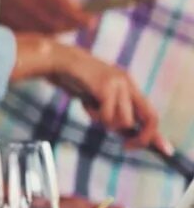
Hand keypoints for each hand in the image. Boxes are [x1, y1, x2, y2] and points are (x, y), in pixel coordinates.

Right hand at [0, 0, 87, 34]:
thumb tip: (75, 6)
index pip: (62, 5)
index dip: (79, 17)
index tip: (92, 22)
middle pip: (52, 22)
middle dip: (70, 26)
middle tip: (81, 24)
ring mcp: (8, 8)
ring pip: (39, 30)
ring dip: (57, 30)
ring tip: (66, 24)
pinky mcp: (0, 17)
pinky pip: (26, 32)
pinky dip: (40, 32)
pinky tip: (47, 26)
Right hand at [51, 46, 167, 153]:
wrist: (57, 60)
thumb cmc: (74, 80)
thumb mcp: (97, 96)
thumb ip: (113, 110)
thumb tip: (126, 134)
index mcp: (128, 84)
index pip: (150, 113)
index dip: (150, 134)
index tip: (139, 146)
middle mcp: (128, 83)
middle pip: (151, 117)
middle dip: (142, 137)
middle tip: (126, 146)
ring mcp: (119, 84)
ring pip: (126, 121)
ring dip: (108, 124)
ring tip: (93, 111)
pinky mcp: (106, 87)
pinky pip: (108, 116)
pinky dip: (96, 116)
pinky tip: (86, 104)